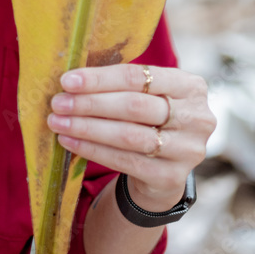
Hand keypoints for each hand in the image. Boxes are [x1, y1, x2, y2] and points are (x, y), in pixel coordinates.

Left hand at [46, 63, 215, 209]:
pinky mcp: (172, 177)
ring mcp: (187, 150)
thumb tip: (71, 78)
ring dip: (87, 128)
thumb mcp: (148, 94)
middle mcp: (196, 117)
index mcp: (190, 85)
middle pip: (134, 106)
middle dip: (90, 103)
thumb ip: (120, 83)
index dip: (100, 78)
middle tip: (58, 102)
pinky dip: (94, 150)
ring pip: (128, 135)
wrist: (166, 167)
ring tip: (58, 122)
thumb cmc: (148, 118)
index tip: (67, 80)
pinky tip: (71, 142)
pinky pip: (125, 161)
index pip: (138, 76)